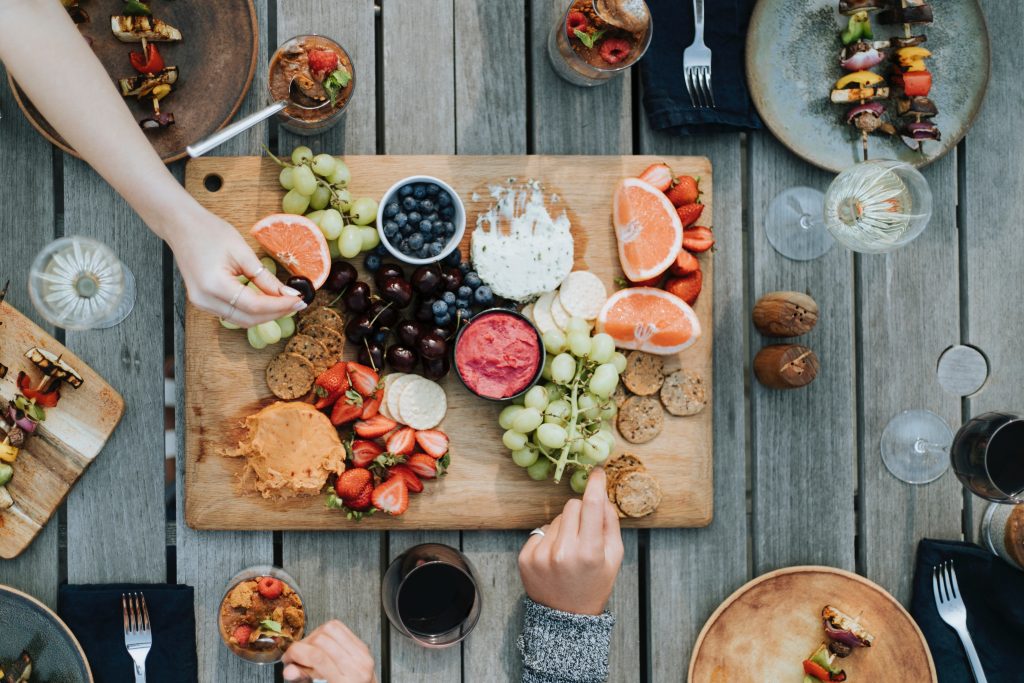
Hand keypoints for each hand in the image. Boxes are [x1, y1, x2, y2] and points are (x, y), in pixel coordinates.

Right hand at [164, 205, 304, 326]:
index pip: (254, 306)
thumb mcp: (243, 252)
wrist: (181, 226)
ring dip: (265, 314)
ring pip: (241, 319)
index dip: (280, 306)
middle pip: (248, 318)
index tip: (300, 300)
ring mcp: (201, 304)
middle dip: (276, 313)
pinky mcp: (203, 302)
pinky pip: (233, 313)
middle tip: (297, 303)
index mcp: (214, 285)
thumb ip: (266, 278)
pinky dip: (252, 310)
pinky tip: (267, 301)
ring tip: (286, 302)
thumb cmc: (210, 232)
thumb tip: (288, 294)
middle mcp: (205, 300)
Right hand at [282, 620, 376, 682]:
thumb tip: (288, 670)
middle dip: (303, 645)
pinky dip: (326, 632)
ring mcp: (362, 655)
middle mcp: (356, 666)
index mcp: (344, 682)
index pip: (317, 656)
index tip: (288, 658)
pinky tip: (322, 643)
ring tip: (310, 649)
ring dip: (314, 636)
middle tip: (297, 655)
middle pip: (322, 640)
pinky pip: (341, 628)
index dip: (296, 652)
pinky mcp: (363, 646)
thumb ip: (304, 678)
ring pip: (330, 629)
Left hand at [518, 468, 623, 615]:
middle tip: (584, 533)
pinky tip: (554, 558)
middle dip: (581, 513)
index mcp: (588, 552)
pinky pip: (540, 530)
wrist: (566, 618)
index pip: (592, 505)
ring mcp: (541, 555)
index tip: (597, 472)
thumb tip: (602, 494)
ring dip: (564, 528)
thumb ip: (610, 523)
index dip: (596, 485)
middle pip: (572, 506)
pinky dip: (549, 539)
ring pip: (556, 518)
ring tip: (569, 551)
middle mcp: (562, 552)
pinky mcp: (525, 557)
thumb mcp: (613, 557)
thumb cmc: (594, 585)